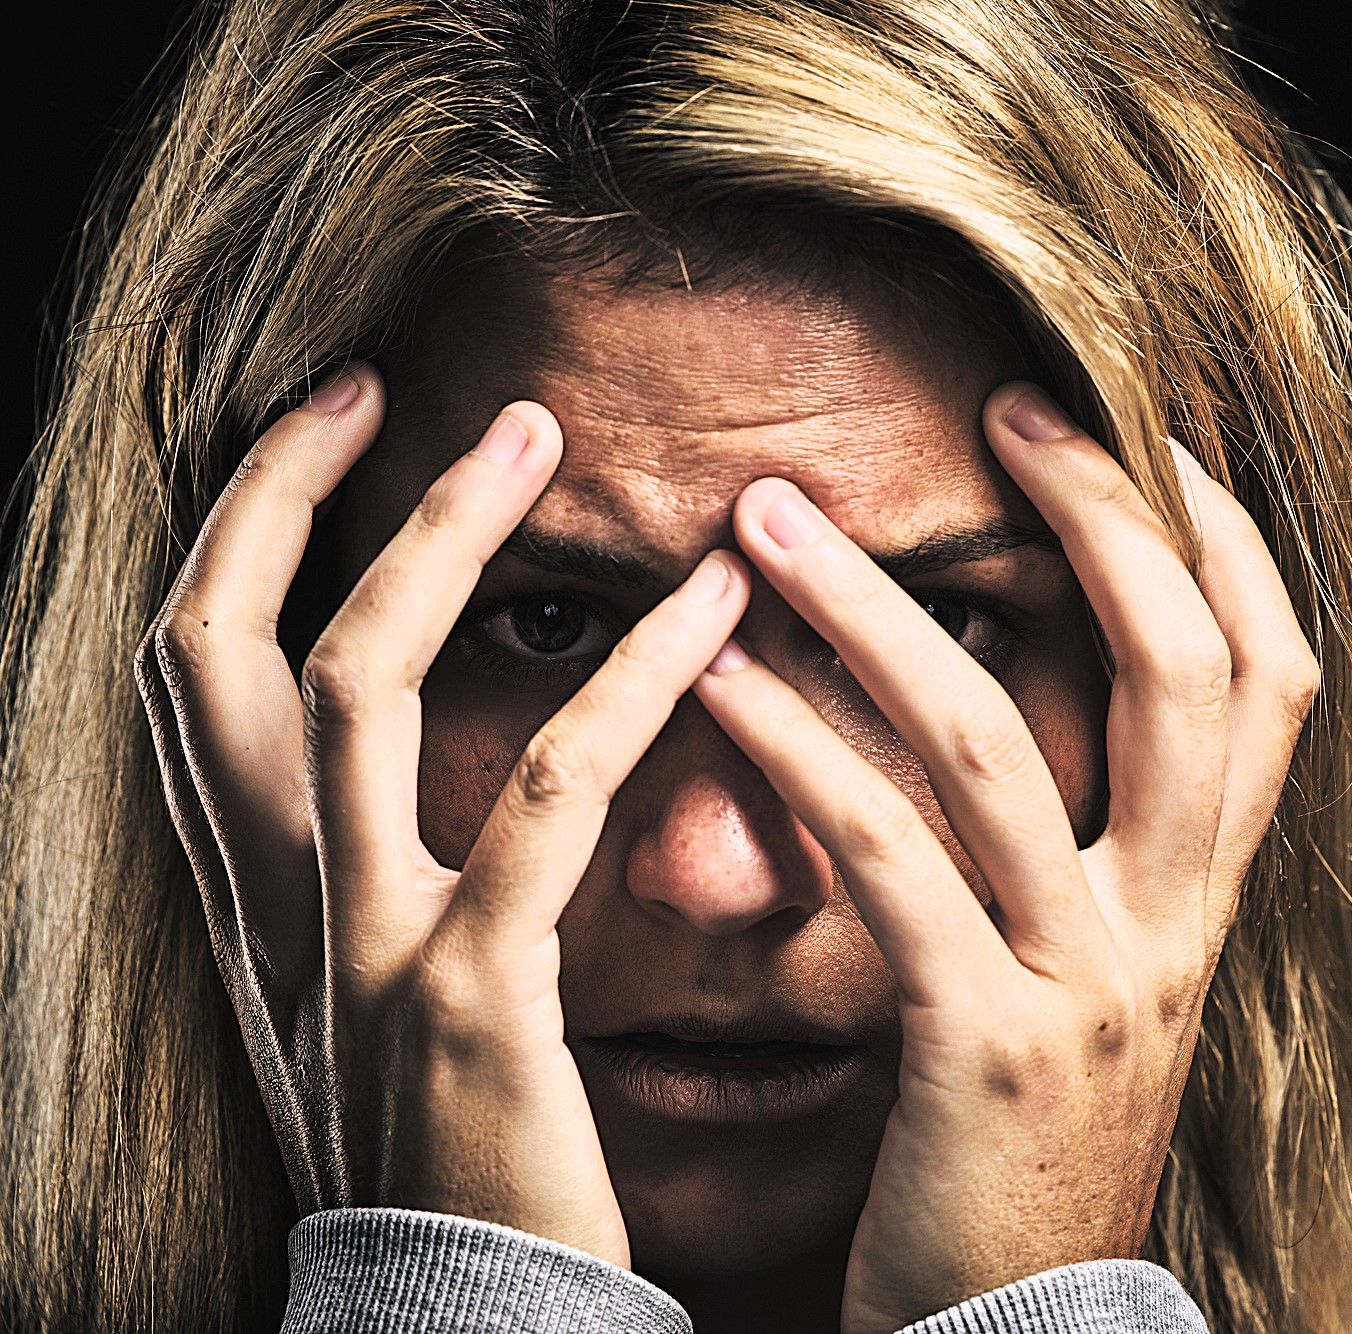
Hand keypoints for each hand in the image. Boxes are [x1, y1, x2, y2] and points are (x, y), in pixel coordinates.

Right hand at [132, 366, 749, 1262]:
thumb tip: (420, 761)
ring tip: (546, 441)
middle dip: (297, 497)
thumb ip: (374, 878)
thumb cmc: (452, 1159)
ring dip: (445, 541)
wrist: (467, 1329)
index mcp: (253, 905)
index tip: (333, 422)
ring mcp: (360, 955)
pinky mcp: (470, 1006)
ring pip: (359, 687)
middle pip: (223, 648)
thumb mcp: (366, 1006)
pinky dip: (628, 686)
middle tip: (420, 393)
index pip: (190, 675)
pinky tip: (715, 615)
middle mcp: (275, 912)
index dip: (242, 528)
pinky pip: (545, 802)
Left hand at [692, 382, 1319, 1330]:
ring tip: (766, 521)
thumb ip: (1086, 863)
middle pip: (1183, 671)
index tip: (1154, 430)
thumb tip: (1025, 710)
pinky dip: (799, 750)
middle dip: (1104, 518)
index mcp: (1204, 903)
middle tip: (1005, 409)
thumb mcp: (1097, 994)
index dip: (1232, 542)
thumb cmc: (1027, 1151)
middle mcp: (1172, 927)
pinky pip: (889, 860)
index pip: (1274, 681)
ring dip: (874, 607)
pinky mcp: (987, 1049)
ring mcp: (1090, 986)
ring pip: (996, 743)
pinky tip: (715, 683)